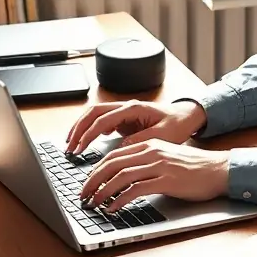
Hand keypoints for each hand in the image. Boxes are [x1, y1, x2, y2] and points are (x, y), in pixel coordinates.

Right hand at [66, 99, 206, 153]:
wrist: (186, 117)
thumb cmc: (177, 124)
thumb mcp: (162, 136)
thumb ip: (140, 140)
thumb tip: (120, 148)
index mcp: (133, 109)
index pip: (103, 120)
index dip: (88, 135)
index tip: (79, 148)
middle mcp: (126, 107)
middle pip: (93, 113)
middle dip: (78, 129)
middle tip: (69, 147)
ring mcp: (123, 112)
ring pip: (94, 115)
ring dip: (81, 128)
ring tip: (71, 145)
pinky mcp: (124, 119)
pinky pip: (101, 121)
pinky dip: (90, 130)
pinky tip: (85, 142)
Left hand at [79, 139, 228, 210]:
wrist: (219, 170)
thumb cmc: (195, 168)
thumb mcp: (166, 158)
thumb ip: (146, 163)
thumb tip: (123, 178)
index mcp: (149, 144)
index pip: (113, 155)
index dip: (96, 170)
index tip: (87, 184)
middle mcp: (151, 152)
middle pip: (111, 164)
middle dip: (92, 181)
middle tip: (83, 196)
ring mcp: (158, 165)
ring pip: (120, 176)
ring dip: (102, 191)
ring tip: (94, 204)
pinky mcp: (166, 180)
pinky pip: (135, 189)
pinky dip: (120, 199)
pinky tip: (113, 208)